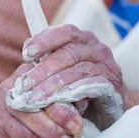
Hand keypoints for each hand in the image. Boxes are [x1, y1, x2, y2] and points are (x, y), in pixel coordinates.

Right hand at [0, 64, 81, 137]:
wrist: (24, 124)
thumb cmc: (48, 105)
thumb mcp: (62, 96)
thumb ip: (70, 97)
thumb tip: (83, 101)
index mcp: (26, 74)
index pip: (42, 92)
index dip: (61, 111)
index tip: (77, 125)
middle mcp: (8, 91)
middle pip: (30, 113)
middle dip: (55, 130)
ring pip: (24, 134)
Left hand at [14, 24, 131, 127]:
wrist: (113, 105)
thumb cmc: (84, 86)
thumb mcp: (65, 72)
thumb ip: (49, 65)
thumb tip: (24, 65)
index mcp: (85, 40)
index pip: (65, 32)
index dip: (45, 40)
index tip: (26, 53)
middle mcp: (98, 49)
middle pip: (69, 53)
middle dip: (44, 69)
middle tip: (24, 85)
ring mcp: (107, 66)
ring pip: (78, 70)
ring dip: (54, 85)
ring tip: (35, 99)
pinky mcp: (112, 85)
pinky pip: (91, 86)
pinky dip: (72, 93)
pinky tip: (57, 100)